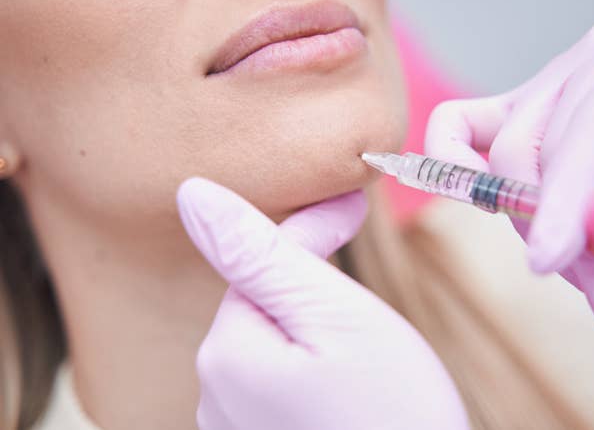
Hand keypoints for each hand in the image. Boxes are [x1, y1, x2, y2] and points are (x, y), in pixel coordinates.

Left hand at [177, 178, 467, 429]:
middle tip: (370, 304)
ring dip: (318, 328)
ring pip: (277, 340)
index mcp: (227, 352)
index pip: (256, 260)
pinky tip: (350, 388)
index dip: (311, 230)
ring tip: (367, 356)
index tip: (354, 207)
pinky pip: (282, 379)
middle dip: (315, 286)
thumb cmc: (394, 413)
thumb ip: (256, 255)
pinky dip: (316, 365)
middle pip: (264, 302)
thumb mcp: (333, 316)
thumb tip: (191, 194)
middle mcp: (215, 395)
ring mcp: (236, 426)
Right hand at [426, 14, 593, 334]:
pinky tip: (489, 209)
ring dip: (533, 227)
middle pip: (539, 151)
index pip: (593, 129)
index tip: (548, 262)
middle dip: (564, 236)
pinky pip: (459, 127)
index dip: (568, 201)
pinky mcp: (521, 109)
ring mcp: (552, 80)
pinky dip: (454, 169)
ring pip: (503, 159)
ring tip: (590, 276)